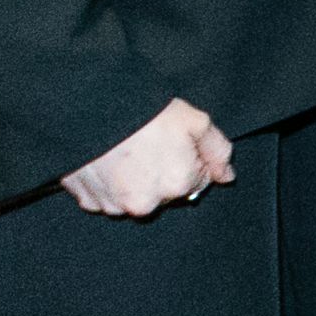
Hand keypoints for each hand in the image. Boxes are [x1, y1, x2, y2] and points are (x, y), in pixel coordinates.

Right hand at [63, 97, 233, 217]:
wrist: (92, 108)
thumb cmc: (146, 112)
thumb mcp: (195, 121)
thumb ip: (217, 151)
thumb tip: (227, 177)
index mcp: (178, 185)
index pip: (197, 182)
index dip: (188, 160)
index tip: (173, 143)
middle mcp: (147, 204)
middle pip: (165, 193)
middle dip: (161, 173)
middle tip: (148, 145)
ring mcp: (115, 206)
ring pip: (134, 198)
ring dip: (133, 182)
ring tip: (125, 152)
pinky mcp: (89, 203)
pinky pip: (106, 198)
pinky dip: (108, 185)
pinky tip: (107, 162)